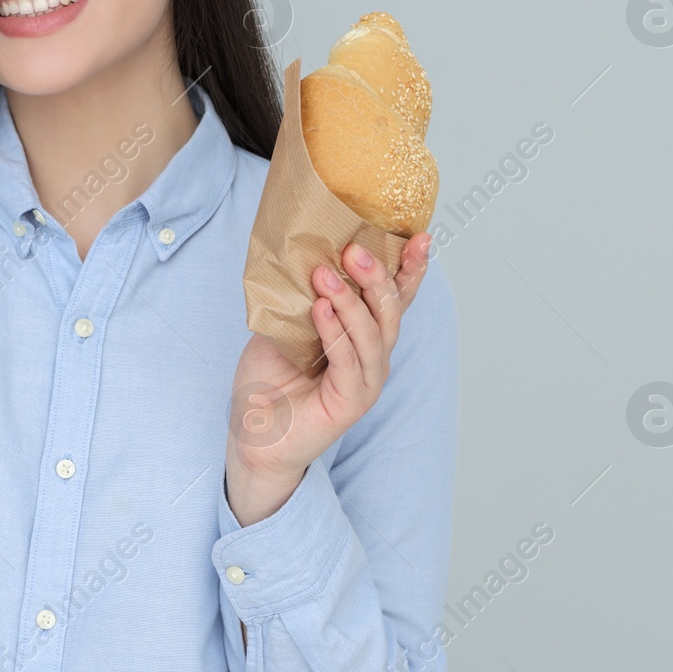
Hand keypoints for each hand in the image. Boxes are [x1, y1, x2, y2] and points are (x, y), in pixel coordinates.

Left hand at [225, 233, 431, 524]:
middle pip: (389, 312)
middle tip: (355, 249)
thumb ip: (301, 299)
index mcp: (362, 336)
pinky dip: (335, 332)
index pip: (395, 298)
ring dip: (351, 301)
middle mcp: (373, 357)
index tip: (419, 237)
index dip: (409, 269)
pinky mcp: (350, 403)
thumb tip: (305, 257)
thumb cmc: (269, 380)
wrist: (253, 434)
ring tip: (326, 274)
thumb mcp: (284, 327)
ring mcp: (365, 381)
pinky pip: (348, 361)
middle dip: (377, 277)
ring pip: (373, 335)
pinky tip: (320, 310)